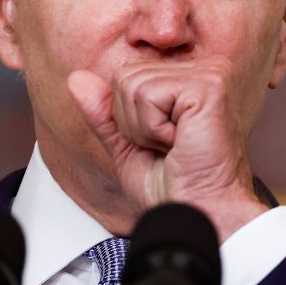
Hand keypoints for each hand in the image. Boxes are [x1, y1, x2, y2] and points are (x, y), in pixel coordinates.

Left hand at [67, 57, 267, 241]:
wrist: (199, 215)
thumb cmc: (176, 189)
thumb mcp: (127, 146)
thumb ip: (103, 112)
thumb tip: (76, 78)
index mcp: (186, 78)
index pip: (126, 75)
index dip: (128, 117)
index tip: (160, 144)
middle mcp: (201, 69)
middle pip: (126, 75)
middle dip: (133, 121)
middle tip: (169, 148)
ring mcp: (208, 74)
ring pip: (132, 84)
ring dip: (143, 128)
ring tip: (175, 146)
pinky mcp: (209, 85)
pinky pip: (148, 94)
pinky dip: (153, 129)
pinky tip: (180, 142)